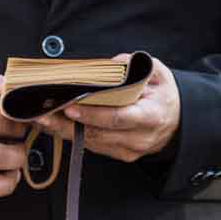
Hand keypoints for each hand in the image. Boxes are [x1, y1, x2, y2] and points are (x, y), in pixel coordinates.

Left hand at [32, 56, 179, 162]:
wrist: (179, 121)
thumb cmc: (164, 95)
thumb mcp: (157, 73)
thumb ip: (133, 66)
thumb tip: (109, 64)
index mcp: (150, 117)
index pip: (117, 118)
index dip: (92, 115)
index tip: (70, 107)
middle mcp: (139, 138)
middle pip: (98, 134)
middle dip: (67, 125)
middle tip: (43, 114)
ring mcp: (129, 150)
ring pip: (91, 143)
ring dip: (64, 132)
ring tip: (41, 119)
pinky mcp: (121, 155)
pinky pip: (94, 147)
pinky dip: (73, 136)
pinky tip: (55, 126)